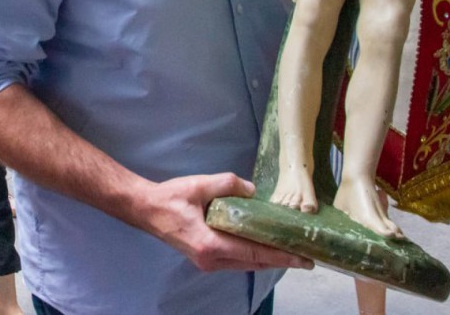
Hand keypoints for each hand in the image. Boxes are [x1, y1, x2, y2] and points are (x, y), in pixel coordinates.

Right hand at [138, 173, 312, 272]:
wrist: (144, 209)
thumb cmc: (169, 198)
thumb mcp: (199, 185)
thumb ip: (228, 185)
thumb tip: (252, 190)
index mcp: (210, 244)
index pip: (254, 252)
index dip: (281, 256)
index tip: (303, 258)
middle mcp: (211, 260)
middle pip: (254, 263)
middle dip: (280, 260)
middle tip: (305, 256)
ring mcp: (207, 262)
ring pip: (246, 264)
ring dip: (267, 258)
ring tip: (289, 251)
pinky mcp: (205, 259)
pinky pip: (236, 261)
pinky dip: (253, 255)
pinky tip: (264, 246)